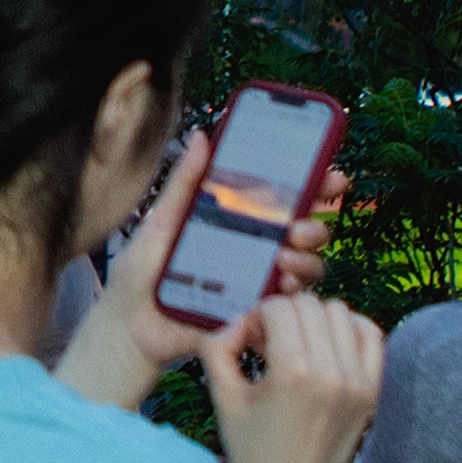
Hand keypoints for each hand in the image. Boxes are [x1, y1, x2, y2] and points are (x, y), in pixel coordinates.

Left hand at [58, 120, 345, 414]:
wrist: (129, 326)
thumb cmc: (141, 271)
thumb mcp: (161, 221)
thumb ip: (184, 182)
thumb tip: (200, 136)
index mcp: (241, 224)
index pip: (288, 201)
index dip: (318, 186)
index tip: (332, 177)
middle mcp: (259, 251)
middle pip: (308, 234)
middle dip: (315, 227)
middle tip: (298, 228)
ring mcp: (260, 284)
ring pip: (308, 269)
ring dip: (306, 261)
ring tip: (283, 260)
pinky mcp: (256, 316)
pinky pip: (289, 307)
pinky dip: (292, 296)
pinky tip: (281, 289)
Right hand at [202, 289, 384, 462]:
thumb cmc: (251, 452)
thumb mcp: (223, 398)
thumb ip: (218, 345)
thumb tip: (241, 322)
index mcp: (294, 371)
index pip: (278, 308)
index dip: (256, 318)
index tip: (249, 343)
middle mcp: (332, 372)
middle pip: (309, 304)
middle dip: (284, 315)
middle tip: (270, 344)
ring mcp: (358, 382)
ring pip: (340, 312)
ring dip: (314, 320)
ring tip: (298, 347)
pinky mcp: (372, 392)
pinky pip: (371, 335)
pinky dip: (350, 329)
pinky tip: (328, 347)